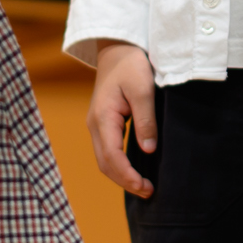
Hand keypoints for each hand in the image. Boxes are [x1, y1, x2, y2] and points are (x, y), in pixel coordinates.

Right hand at [88, 41, 157, 196]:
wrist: (117, 49)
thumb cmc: (131, 65)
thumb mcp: (143, 89)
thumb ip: (145, 120)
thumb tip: (148, 150)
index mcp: (102, 117)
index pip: (111, 156)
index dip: (127, 175)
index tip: (144, 186)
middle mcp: (94, 124)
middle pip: (105, 163)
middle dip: (124, 181)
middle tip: (148, 192)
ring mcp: (96, 125)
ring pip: (104, 160)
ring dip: (121, 176)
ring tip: (143, 187)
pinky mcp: (103, 124)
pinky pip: (107, 151)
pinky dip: (119, 166)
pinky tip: (134, 170)